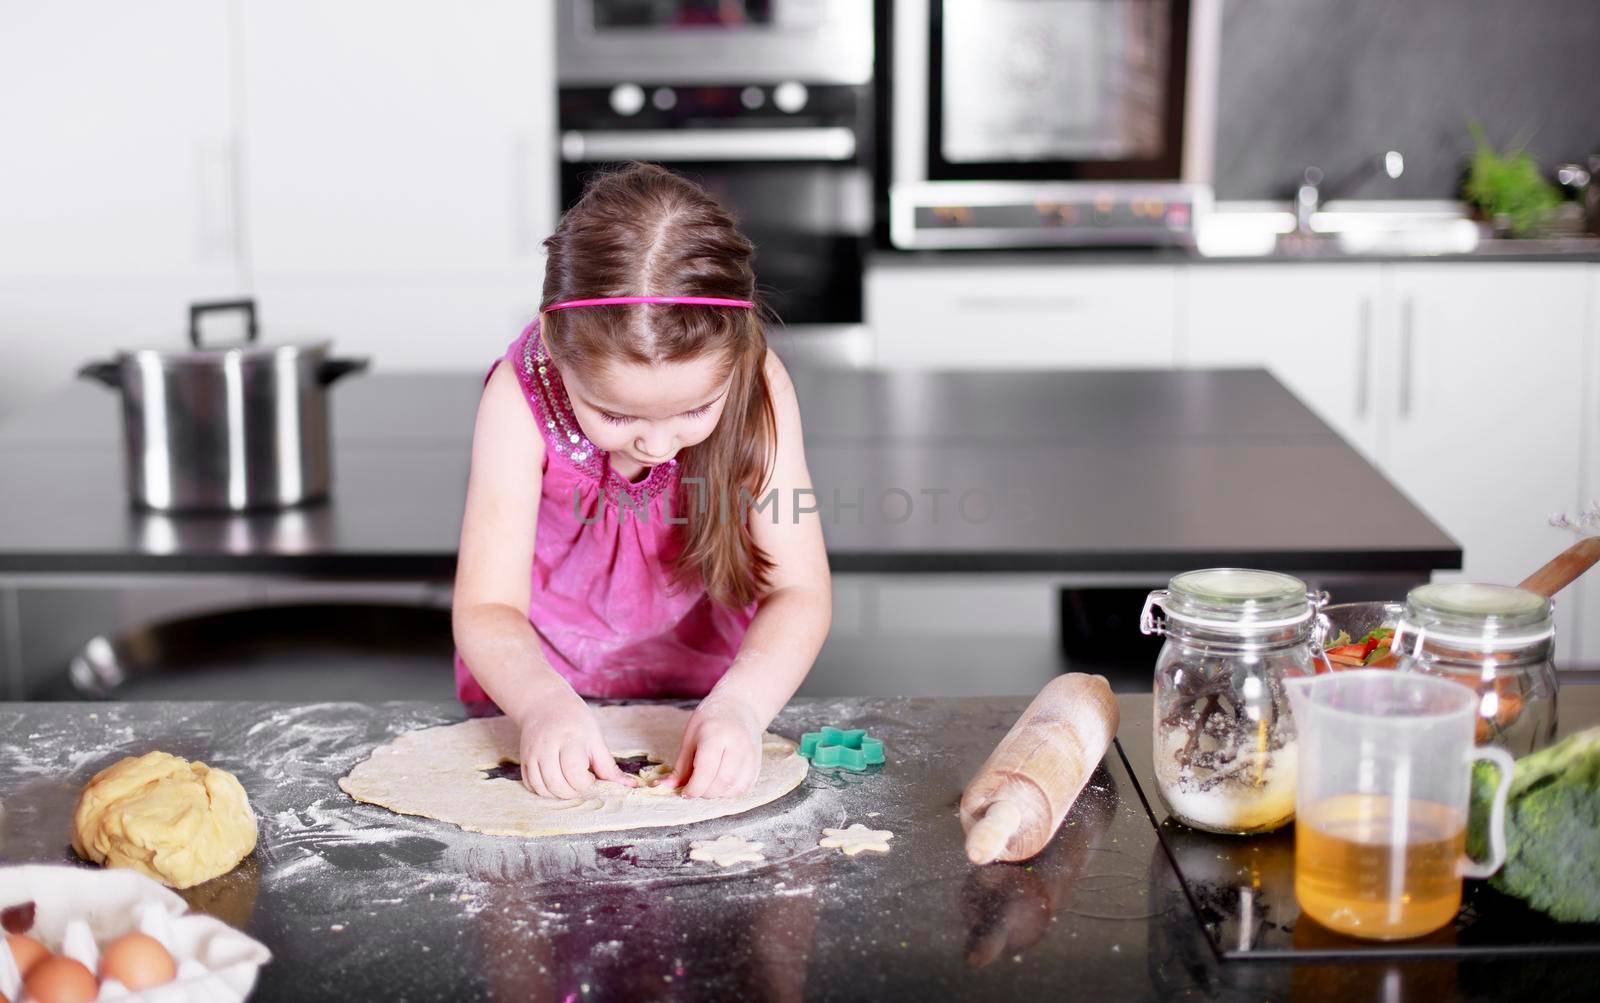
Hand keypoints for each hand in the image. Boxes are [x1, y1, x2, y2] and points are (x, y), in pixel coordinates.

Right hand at [512, 683, 636, 799]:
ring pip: (542, 789)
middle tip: (580, 780)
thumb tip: (630, 785)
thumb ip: (608, 766)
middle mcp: (547, 748)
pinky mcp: (523, 759)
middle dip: (573, 791)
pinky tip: (554, 782)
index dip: (586, 782)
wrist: (544, 703)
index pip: (575, 774)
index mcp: (570, 740)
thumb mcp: (595, 738)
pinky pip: (530, 785)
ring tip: (568, 782)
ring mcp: (532, 754)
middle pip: (558, 786)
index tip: (591, 776)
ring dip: (558, 793)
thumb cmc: (575, 719)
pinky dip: (543, 790)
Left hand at [666, 691, 763, 798]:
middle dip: (705, 792)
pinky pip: (745, 787)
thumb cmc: (710, 719)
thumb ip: (681, 766)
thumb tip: (666, 786)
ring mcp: (750, 754)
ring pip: (735, 788)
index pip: (706, 770)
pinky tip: (721, 784)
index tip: (685, 792)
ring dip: (718, 794)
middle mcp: (737, 745)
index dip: (693, 787)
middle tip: (695, 787)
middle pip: (722, 782)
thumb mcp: (690, 737)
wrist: (739, 705)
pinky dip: (730, 792)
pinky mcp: (757, 762)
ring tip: (708, 784)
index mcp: (716, 734)